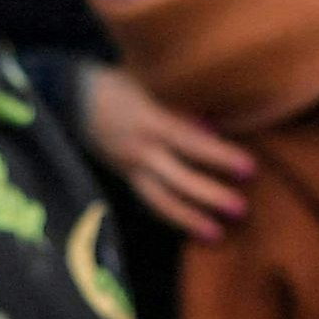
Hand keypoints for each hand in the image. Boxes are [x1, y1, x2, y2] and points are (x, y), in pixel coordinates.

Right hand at [80, 66, 252, 240]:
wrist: (69, 95)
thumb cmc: (117, 84)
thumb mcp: (149, 86)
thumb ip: (181, 109)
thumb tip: (214, 128)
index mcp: (149, 122)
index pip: (191, 142)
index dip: (220, 156)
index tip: (249, 169)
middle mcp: (139, 149)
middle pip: (177, 179)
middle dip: (209, 196)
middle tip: (242, 209)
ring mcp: (128, 167)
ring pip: (159, 200)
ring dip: (188, 219)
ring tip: (216, 234)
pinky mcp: (123, 176)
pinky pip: (149, 199)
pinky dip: (171, 214)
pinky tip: (193, 227)